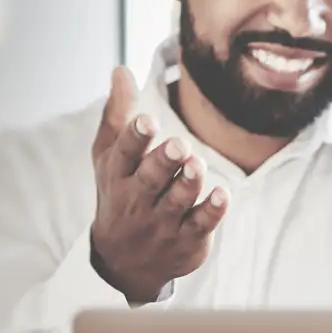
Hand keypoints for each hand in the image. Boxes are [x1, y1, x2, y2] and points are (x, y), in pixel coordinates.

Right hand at [88, 67, 228, 302]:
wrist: (122, 262)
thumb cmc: (118, 195)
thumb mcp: (109, 158)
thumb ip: (117, 115)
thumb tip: (121, 70)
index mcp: (118, 176)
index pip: (124, 155)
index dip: (135, 138)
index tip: (147, 120)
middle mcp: (138, 200)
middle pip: (151, 179)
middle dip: (165, 162)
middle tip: (179, 145)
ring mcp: (162, 222)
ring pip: (177, 201)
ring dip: (189, 183)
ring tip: (197, 165)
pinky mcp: (187, 239)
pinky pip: (201, 225)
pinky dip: (212, 211)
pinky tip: (222, 194)